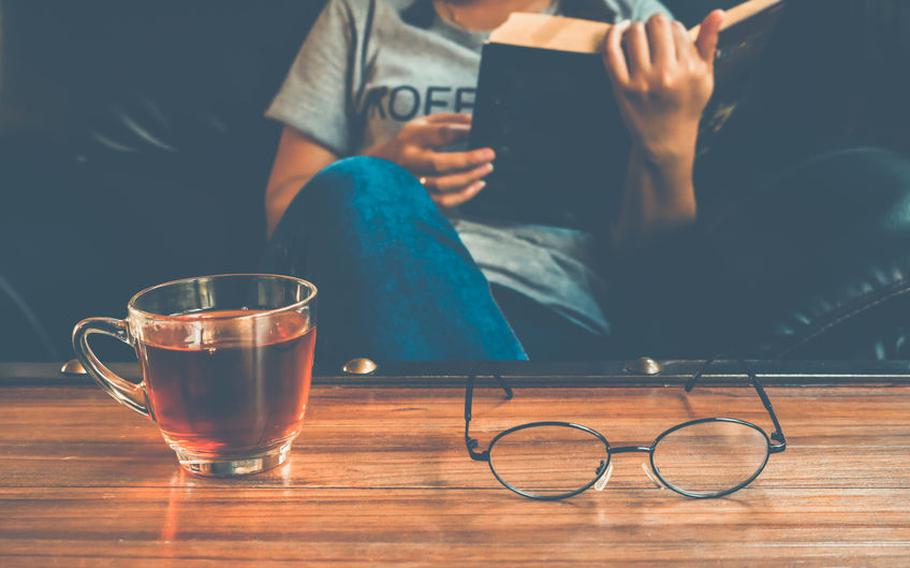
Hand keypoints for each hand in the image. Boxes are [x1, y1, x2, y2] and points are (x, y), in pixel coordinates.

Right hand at [364, 113, 494, 207]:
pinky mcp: (418, 198)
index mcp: (411, 138)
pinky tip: (477, 185)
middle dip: (469, 159)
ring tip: (487, 168)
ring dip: (469, 178)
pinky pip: (444, 201)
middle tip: (490, 155)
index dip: (465, 132)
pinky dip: (464, 195)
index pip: (441, 134)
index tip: (482, 130)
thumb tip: (475, 121)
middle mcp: (410, 161)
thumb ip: (447, 120)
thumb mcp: (421, 124)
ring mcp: (412, 182)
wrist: (378, 168)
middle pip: (440, 163)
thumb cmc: (406, 143)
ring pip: (443, 185)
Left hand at [602, 11, 724, 166]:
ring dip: (636, 28)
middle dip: (655, 24)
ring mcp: (642, 82)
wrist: (666, 139)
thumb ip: (709, 43)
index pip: (677, 28)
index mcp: (689, 70)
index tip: (669, 40)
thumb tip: (718, 12)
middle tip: (653, 33)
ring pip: (635, 33)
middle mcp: (667, 75)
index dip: (672, 29)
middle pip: (657, 25)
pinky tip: (619, 29)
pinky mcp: (621, 88)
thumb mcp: (705, 77)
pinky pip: (611, 51)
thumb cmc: (686, 105)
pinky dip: (613, 33)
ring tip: (638, 35)